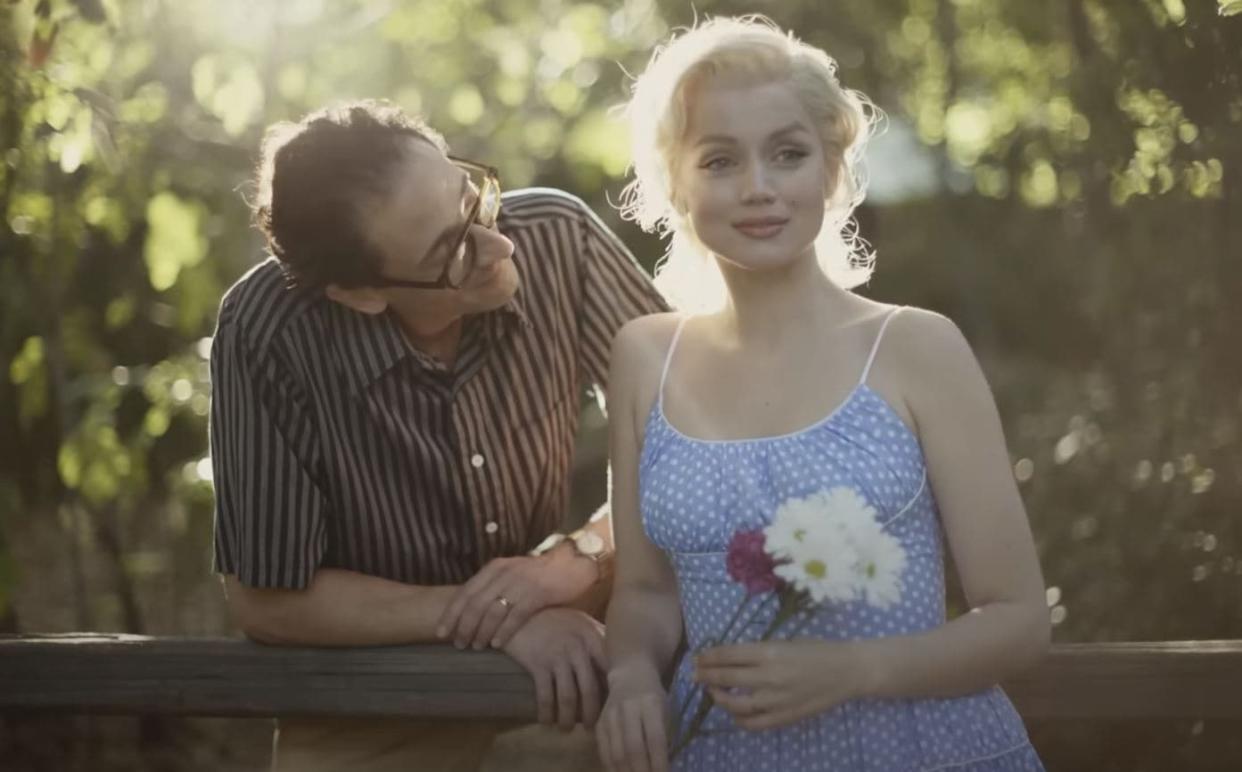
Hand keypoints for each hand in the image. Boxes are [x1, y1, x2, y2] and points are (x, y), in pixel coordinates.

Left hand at [437, 549, 595, 649]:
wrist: (573, 563)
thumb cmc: (540, 574)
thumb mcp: (512, 574)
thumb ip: (494, 588)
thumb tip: (471, 614)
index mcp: (495, 568)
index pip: (466, 592)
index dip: (451, 613)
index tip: (441, 632)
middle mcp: (504, 573)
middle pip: (475, 603)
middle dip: (464, 626)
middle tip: (458, 645)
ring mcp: (521, 582)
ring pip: (493, 611)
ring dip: (481, 631)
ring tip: (475, 646)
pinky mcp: (538, 593)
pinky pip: (516, 616)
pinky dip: (504, 631)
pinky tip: (498, 644)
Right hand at [502, 607, 606, 730]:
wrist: (520, 609)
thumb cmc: (553, 617)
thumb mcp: (581, 622)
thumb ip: (598, 640)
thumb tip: (615, 664)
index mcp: (593, 638)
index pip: (610, 670)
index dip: (612, 693)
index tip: (612, 708)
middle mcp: (578, 648)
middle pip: (590, 689)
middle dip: (591, 714)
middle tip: (590, 728)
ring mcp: (558, 656)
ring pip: (568, 697)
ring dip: (567, 718)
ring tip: (566, 729)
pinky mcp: (538, 664)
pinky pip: (545, 696)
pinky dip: (546, 713)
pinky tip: (545, 721)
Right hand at [597, 663, 668, 771]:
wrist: (630, 674)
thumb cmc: (654, 695)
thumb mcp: (666, 708)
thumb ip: (665, 734)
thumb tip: (662, 767)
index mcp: (650, 702)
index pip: (655, 738)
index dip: (659, 762)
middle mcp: (628, 708)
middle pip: (633, 748)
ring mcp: (610, 715)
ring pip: (616, 752)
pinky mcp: (599, 723)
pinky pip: (603, 750)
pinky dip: (612, 767)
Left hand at [693, 639, 867, 730]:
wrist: (847, 671)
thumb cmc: (815, 650)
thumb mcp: (783, 642)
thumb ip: (757, 652)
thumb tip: (726, 659)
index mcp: (769, 652)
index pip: (727, 655)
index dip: (708, 657)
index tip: (697, 658)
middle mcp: (769, 676)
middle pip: (725, 678)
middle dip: (705, 675)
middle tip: (695, 674)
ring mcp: (776, 700)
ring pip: (735, 705)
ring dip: (718, 698)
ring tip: (713, 692)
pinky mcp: (785, 717)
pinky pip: (754, 724)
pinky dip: (739, 719)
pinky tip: (735, 712)